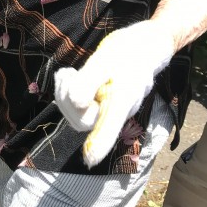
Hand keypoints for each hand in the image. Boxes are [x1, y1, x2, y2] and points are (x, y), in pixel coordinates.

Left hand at [54, 23, 173, 167]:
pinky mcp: (103, 104)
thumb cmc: (127, 50)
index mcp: (124, 99)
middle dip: (66, 100)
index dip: (100, 143)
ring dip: (64, 95)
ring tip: (66, 73)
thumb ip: (90, 81)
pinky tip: (68, 74)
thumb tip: (76, 102)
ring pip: (80, 114)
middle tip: (65, 74)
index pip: (111, 124)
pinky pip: (81, 107)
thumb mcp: (105, 60)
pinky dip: (68, 92)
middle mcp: (118, 110)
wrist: (143, 46)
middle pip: (84, 120)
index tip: (90, 160)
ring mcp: (111, 110)